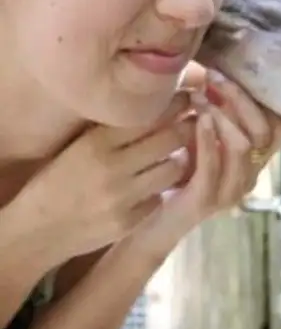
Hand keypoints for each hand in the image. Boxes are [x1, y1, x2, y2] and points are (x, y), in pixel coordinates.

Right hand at [13, 93, 195, 261]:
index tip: (188, 96)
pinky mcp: (130, 221)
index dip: (174, 105)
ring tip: (179, 154)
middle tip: (195, 122)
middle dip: (187, 129)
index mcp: (96, 143)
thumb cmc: (59, 180)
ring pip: (173, 168)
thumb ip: (113, 130)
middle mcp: (112, 168)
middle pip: (170, 139)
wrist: (37, 231)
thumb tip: (153, 104)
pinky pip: (161, 197)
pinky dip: (161, 190)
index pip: (148, 116)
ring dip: (179, 160)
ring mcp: (123, 197)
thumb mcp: (79, 147)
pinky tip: (156, 185)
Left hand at [138, 64, 280, 241]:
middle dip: (240, 98)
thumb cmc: (176, 171)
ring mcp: (232, 190)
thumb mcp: (202, 136)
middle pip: (265, 130)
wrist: (150, 222)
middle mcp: (252, 174)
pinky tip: (197, 119)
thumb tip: (215, 69)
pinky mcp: (207, 200)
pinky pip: (214, 165)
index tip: (236, 72)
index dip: (264, 97)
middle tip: (214, 78)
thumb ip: (216, 112)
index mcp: (255, 159)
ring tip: (201, 96)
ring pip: (244, 145)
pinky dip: (207, 138)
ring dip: (222, 115)